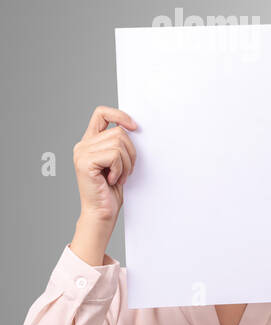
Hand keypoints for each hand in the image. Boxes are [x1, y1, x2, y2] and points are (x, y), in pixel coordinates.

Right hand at [70, 106, 137, 265]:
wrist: (102, 211)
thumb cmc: (111, 189)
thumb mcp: (118, 162)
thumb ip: (119, 144)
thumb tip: (135, 128)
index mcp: (90, 142)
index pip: (101, 113)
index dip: (120, 114)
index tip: (135, 127)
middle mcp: (83, 145)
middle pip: (119, 131)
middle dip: (131, 152)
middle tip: (125, 170)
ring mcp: (81, 153)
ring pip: (119, 143)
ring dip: (126, 163)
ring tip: (118, 176)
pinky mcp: (85, 162)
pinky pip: (115, 155)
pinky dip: (120, 169)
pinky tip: (112, 180)